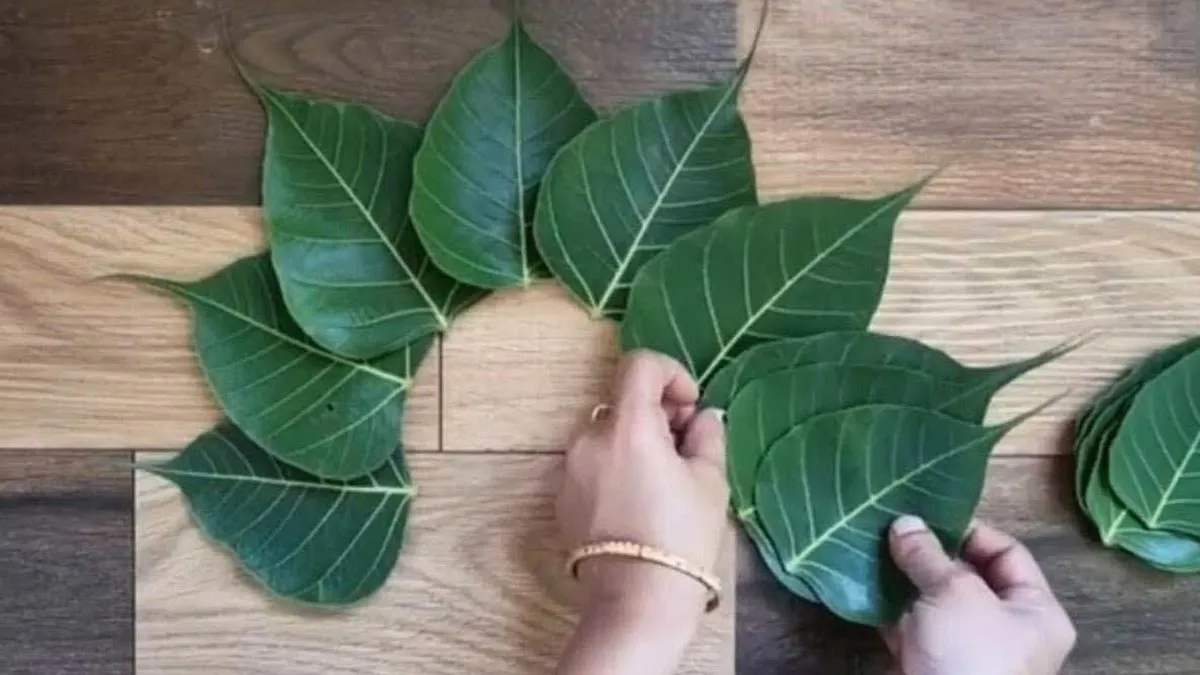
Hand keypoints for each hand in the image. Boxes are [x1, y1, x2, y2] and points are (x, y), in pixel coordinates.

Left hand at [555, 350, 728, 674]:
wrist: (637, 601)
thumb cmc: (682, 538)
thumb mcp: (710, 482)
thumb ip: (707, 436)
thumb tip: (703, 416)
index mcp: (628, 426)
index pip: (639, 365)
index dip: (670, 373)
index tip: (689, 406)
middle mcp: (589, 438)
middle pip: (623, 402)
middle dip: (657, 414)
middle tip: (686, 447)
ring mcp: (569, 468)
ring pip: (607, 434)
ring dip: (635, 441)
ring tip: (663, 480)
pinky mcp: (561, 496)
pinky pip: (591, 463)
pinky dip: (614, 466)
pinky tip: (637, 502)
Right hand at [884, 516, 1076, 674]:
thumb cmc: (971, 658)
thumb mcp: (954, 594)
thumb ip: (928, 555)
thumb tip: (903, 523)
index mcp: (1035, 611)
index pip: (1007, 552)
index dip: (968, 530)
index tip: (926, 515)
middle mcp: (1005, 630)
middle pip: (966, 576)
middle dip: (928, 554)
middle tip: (892, 529)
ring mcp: (965, 651)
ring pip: (933, 602)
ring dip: (903, 580)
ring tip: (872, 550)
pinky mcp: (931, 668)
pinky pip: (910, 630)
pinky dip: (888, 611)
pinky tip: (863, 588)